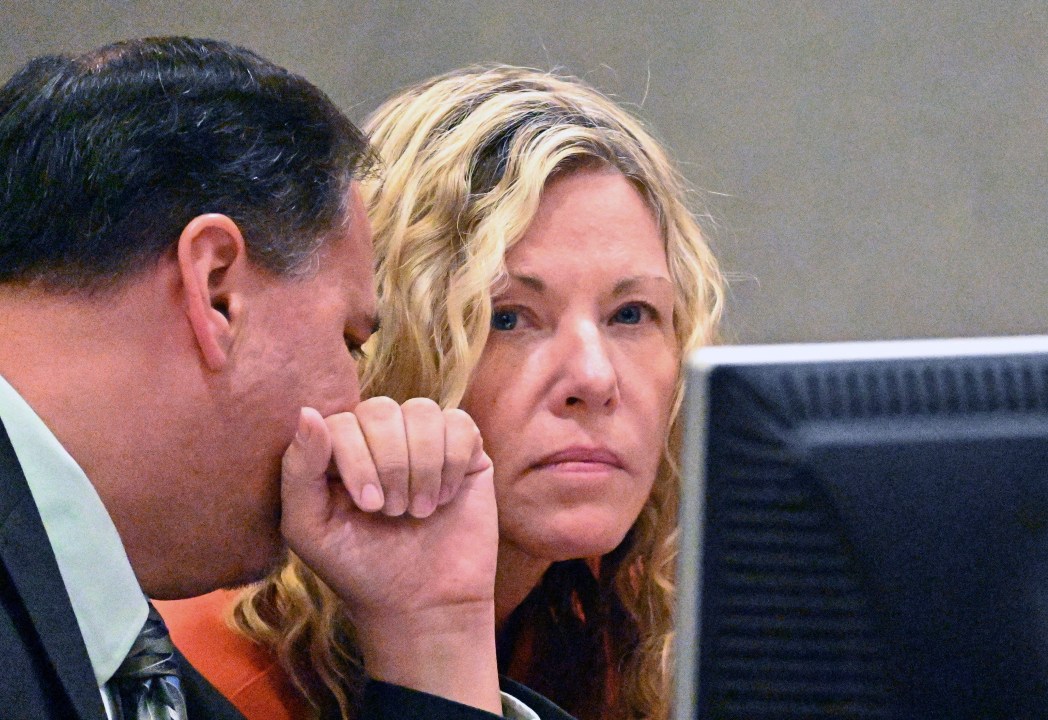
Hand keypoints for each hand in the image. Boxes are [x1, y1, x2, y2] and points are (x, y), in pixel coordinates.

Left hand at [279, 398, 501, 712]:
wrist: (423, 604)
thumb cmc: (360, 567)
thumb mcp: (310, 528)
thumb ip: (299, 469)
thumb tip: (308, 411)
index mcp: (338, 449)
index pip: (341, 420)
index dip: (357, 460)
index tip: (368, 507)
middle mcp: (379, 436)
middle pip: (381, 410)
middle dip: (390, 464)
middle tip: (393, 511)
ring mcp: (424, 440)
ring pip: (422, 411)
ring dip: (422, 465)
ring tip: (420, 509)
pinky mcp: (466, 450)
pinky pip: (460, 424)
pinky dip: (452, 462)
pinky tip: (446, 496)